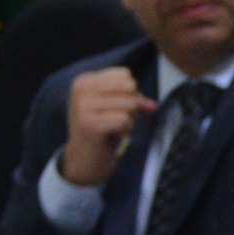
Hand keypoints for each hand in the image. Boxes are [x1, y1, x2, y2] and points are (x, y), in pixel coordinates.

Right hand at [60, 67, 151, 186]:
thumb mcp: (116, 107)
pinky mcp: (90, 125)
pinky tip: (110, 136)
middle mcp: (81, 90)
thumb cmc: (102, 130)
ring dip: (127, 119)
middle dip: (130, 105)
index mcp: (84, 81)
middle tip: (114, 119)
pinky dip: (124, 130)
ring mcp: (83, 107)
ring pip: (129, 104)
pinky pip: (125, 120)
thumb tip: (152, 105)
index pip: (125, 75)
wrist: (83, 160)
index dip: (129, 93)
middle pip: (129, 86)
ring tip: (111, 128)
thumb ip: (135, 98)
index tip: (113, 108)